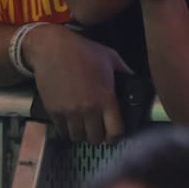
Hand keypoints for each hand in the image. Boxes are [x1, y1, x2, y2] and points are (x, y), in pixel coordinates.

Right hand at [22, 23, 130, 142]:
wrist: (53, 49)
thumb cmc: (84, 51)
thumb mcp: (111, 58)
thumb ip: (125, 72)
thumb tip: (136, 80)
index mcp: (105, 98)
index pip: (115, 132)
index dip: (117, 136)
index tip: (115, 134)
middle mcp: (88, 109)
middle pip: (95, 138)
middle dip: (100, 136)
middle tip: (100, 129)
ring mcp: (69, 112)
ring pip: (77, 137)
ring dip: (83, 134)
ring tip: (85, 126)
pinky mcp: (53, 111)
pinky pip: (62, 130)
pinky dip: (67, 129)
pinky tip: (72, 120)